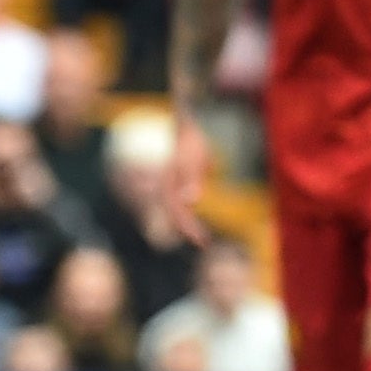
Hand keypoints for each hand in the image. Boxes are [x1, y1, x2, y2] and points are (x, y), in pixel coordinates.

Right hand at [167, 117, 213, 245]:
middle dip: (188, 229)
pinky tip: (194, 220)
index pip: (178, 213)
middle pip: (177, 214)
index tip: (200, 241)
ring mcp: (171, 185)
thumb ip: (191, 180)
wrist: (184, 127)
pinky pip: (180, 202)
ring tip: (201, 238)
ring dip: (187, 224)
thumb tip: (190, 202)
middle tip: (203, 244)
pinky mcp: (178, 182)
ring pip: (177, 209)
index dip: (188, 227)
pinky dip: (187, 213)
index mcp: (169, 186)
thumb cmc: (190, 143)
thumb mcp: (194, 160)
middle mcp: (167, 187)